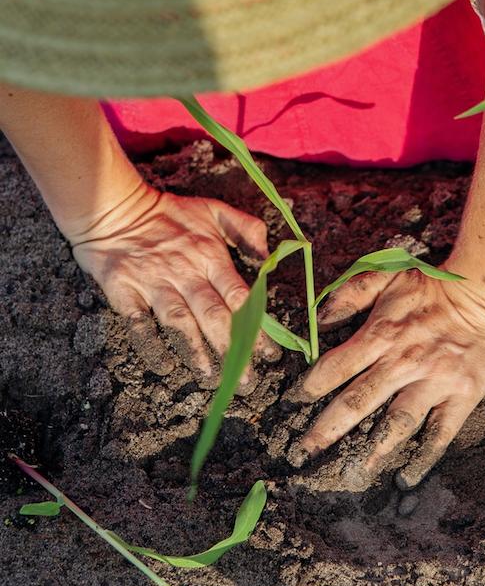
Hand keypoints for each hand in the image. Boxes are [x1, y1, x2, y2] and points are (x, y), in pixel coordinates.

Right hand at [72, 183, 278, 384]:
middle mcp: (184, 271)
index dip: (256, 326)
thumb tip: (269, 256)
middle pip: (213, 315)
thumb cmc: (167, 211)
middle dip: (233, 349)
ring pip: (179, 322)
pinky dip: (151, 345)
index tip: (270, 354)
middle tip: (248, 379)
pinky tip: (163, 365)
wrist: (114, 206)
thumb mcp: (212, 209)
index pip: (239, 296)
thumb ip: (245, 228)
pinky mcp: (124, 289)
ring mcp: (153, 282)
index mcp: (209, 255)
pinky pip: (139, 323)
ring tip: (210, 375)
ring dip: (196, 351)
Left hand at [291, 267, 484, 487]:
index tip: (291, 404)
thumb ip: (349, 294)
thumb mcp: (385, 275)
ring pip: (395, 424)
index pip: (335, 367)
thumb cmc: (431, 286)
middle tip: (301, 452)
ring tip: (349, 473)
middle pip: (356, 402)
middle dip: (325, 430)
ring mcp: (432, 383)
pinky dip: (423, 458)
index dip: (309, 387)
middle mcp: (402, 363)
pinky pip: (439, 433)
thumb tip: (317, 320)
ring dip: (370, 451)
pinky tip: (406, 478)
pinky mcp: (460, 397)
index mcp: (380, 335)